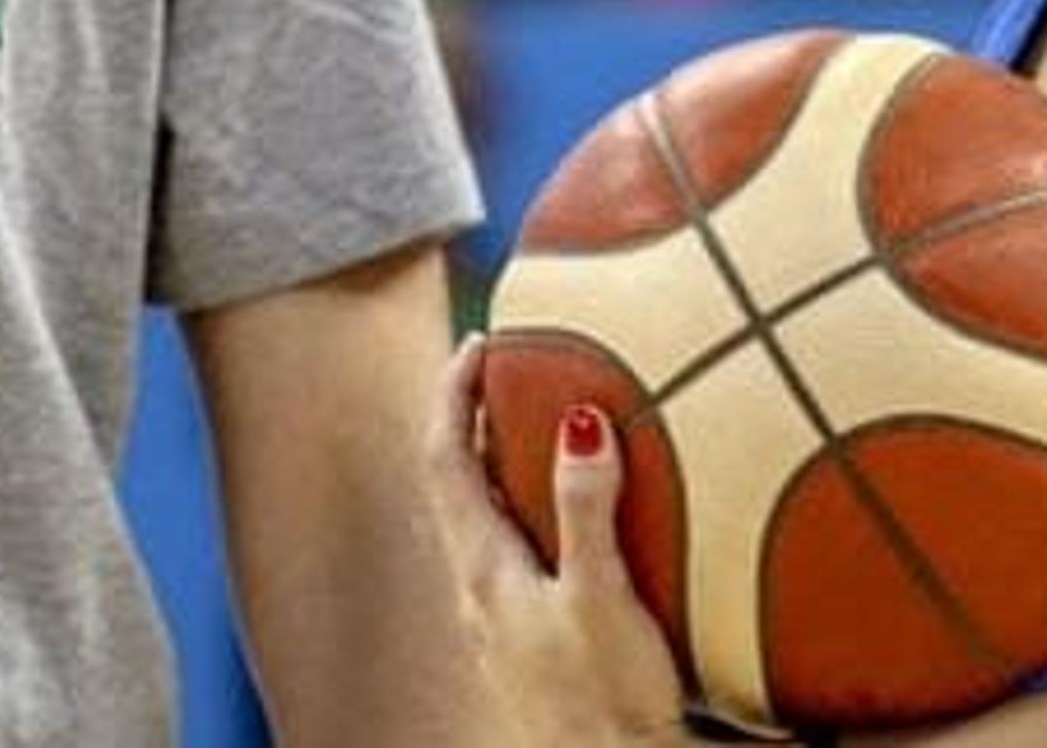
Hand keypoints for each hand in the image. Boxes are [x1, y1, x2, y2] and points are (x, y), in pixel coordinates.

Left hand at [429, 337, 696, 746]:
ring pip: (483, 517)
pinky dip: (529, 506)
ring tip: (544, 422)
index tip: (481, 341)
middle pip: (455, 481)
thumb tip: (576, 421)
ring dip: (502, 462)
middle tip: (513, 366)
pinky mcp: (527, 638)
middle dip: (474, 416)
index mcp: (483, 569)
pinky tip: (569, 515)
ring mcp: (499, 616)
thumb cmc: (603, 705)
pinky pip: (513, 549)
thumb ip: (586, 510)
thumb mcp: (600, 599)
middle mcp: (478, 589)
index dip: (452, 392)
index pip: (443, 456)